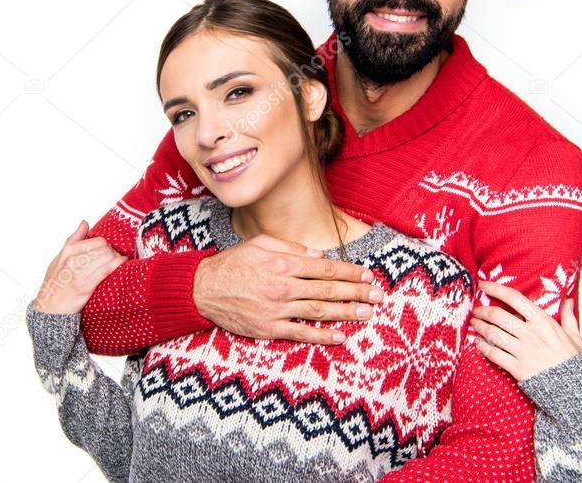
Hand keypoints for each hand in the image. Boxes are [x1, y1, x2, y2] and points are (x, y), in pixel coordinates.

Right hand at [32, 220, 126, 314]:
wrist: (50, 309)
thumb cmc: (55, 284)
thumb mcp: (59, 258)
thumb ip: (73, 239)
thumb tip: (84, 222)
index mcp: (67, 251)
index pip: (97, 240)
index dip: (106, 246)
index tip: (108, 252)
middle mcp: (73, 259)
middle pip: (104, 248)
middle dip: (113, 252)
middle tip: (114, 259)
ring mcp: (79, 272)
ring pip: (107, 257)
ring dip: (116, 259)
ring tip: (118, 263)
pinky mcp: (85, 285)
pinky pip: (106, 269)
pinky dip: (117, 264)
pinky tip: (122, 264)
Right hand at [192, 234, 381, 344]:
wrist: (203, 289)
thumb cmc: (232, 264)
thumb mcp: (260, 244)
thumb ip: (291, 248)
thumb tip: (318, 256)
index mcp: (283, 263)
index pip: (326, 267)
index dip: (350, 271)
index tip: (368, 274)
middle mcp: (283, 286)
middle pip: (328, 289)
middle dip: (357, 291)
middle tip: (379, 295)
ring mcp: (277, 309)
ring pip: (319, 311)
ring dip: (347, 312)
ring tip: (368, 313)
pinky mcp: (268, 328)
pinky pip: (300, 333)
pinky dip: (322, 335)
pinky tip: (340, 337)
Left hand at [471, 279, 581, 381]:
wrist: (575, 389)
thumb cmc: (574, 362)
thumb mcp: (575, 336)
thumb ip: (568, 317)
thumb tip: (568, 301)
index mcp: (543, 322)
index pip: (514, 298)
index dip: (495, 289)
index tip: (483, 285)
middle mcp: (530, 334)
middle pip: (497, 315)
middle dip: (482, 311)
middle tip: (476, 310)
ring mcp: (522, 351)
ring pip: (492, 333)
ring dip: (479, 326)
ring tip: (474, 323)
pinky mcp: (516, 367)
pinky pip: (493, 353)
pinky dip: (482, 346)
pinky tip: (478, 342)